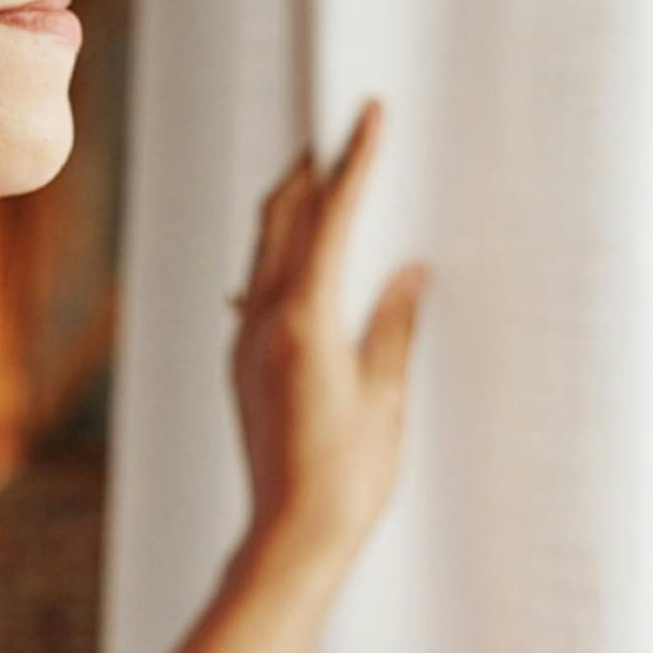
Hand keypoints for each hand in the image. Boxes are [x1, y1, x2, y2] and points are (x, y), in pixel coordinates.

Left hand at [226, 98, 430, 565]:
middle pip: (281, 221)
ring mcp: (247, 344)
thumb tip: (409, 271)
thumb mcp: (385, 394)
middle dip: (311, 173)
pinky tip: (302, 258)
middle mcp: (263, 322)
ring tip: (323, 180)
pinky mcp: (244, 367)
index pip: (333, 219)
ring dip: (293, 212)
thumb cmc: (348, 476)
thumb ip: (393, 325)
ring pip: (263, 253)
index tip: (368, 115)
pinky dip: (282, 257)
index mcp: (304, 320)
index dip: (354, 162)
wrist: (290, 537)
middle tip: (339, 132)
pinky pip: (259, 290)